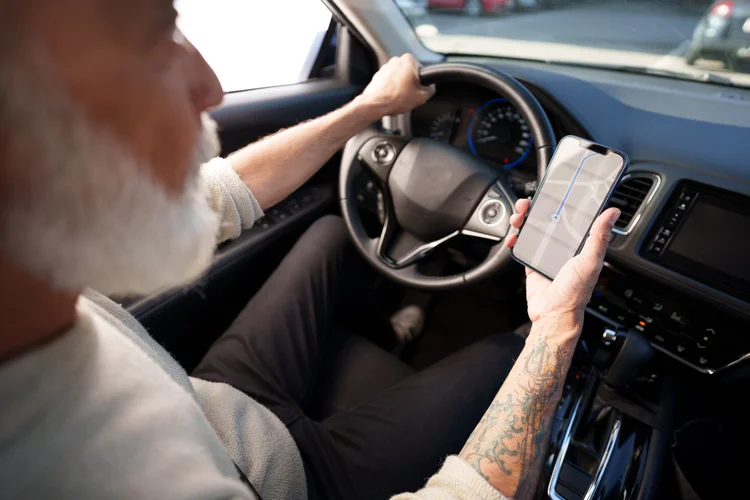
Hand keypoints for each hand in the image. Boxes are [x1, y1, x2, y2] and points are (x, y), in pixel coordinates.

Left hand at [358, 54, 435, 115]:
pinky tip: (391, 98)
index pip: (421, 70)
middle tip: (409, 95)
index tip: (418, 90)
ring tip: (399, 98)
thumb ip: (431, 89)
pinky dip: (391, 89)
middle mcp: (396, 60)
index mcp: (408, 60)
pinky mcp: (378, 75)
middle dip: (410, 84)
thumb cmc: (396, 99)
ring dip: (400, 87)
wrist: (375, 105)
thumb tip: (431, 87)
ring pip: (399, 78)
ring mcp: (385, 67)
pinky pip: (389, 82)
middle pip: (410, 74)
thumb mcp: (422, 97)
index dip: (421, 83)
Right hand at [505, 199, 620, 326]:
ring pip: (532, 230)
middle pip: (546, 220)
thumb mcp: (590, 260)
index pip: (570, 216)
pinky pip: (522, 246)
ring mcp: (546, 254)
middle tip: (527, 204)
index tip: (551, 194)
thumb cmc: (575, 292)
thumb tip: (613, 213)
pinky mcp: (532, 263)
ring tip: (517, 218)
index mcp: (580, 244)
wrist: (553, 314)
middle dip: (535, 209)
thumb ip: (599, 236)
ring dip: (522, 221)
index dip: (560, 203)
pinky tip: (513, 237)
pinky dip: (515, 239)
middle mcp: (563, 247)